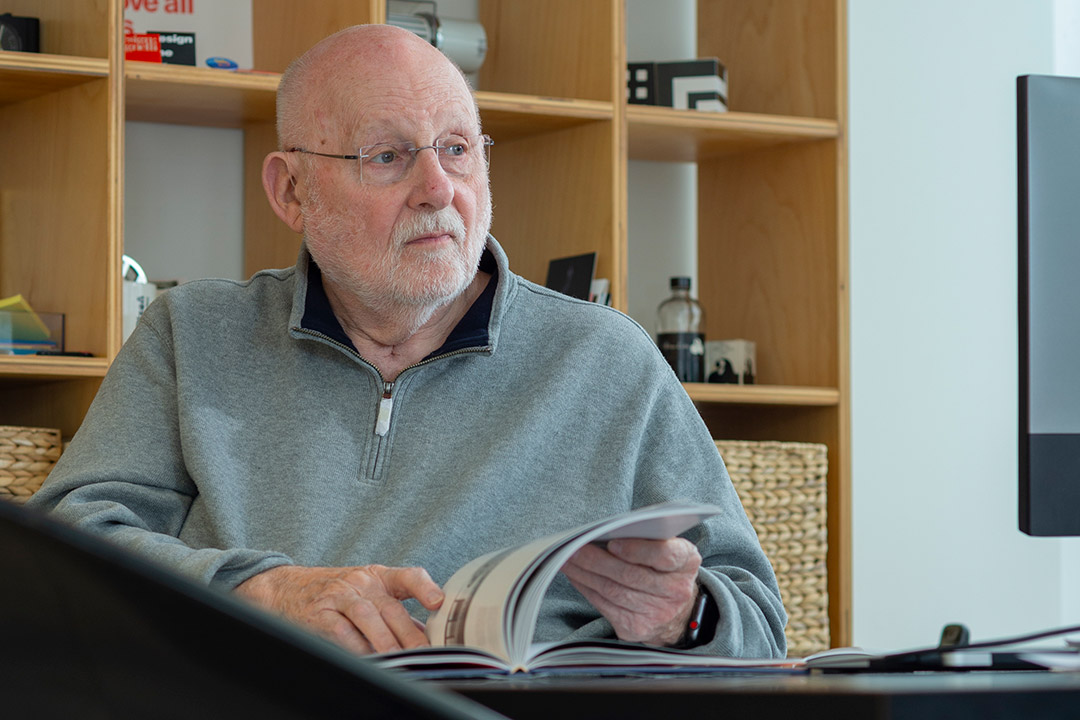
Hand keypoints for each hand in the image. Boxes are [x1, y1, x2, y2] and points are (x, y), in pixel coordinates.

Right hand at [234, 564, 443, 654]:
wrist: (286, 588)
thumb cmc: (336, 594)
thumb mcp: (367, 594)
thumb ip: (395, 613)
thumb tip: (426, 636)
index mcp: (379, 577)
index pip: (407, 576)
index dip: (425, 587)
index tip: (438, 602)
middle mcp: (361, 583)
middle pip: (390, 607)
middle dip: (408, 633)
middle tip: (423, 653)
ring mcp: (339, 596)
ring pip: (367, 617)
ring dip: (384, 641)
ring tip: (398, 659)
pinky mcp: (319, 613)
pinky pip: (341, 632)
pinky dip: (355, 647)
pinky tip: (365, 658)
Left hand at [561, 537, 701, 646]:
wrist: (678, 611)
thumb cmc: (665, 568)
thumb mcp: (669, 547)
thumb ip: (648, 537)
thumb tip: (606, 531)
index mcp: (686, 562)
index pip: (664, 556)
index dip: (637, 550)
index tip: (612, 543)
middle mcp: (675, 591)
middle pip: (630, 575)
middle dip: (597, 560)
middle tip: (573, 547)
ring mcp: (657, 613)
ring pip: (613, 591)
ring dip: (585, 573)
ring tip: (567, 558)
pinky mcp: (636, 628)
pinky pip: (605, 606)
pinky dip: (586, 588)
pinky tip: (575, 575)